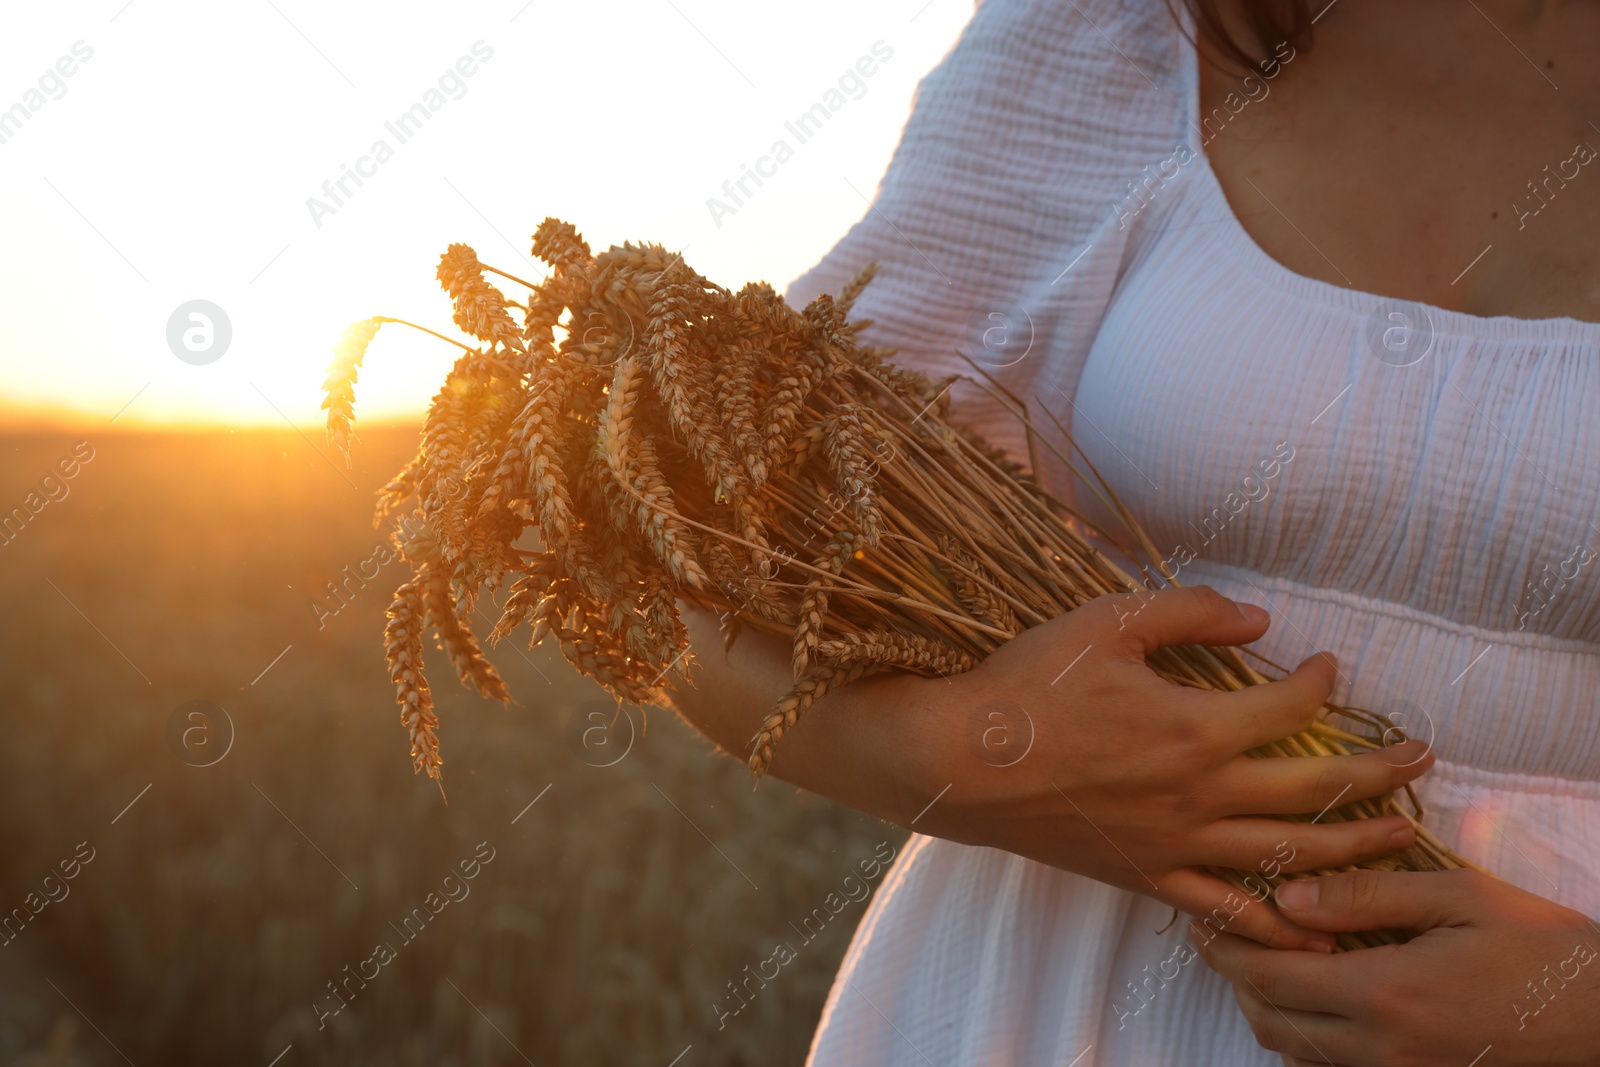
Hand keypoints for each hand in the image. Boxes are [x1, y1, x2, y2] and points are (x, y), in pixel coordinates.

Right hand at [905, 585, 1433, 951]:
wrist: (962, 762)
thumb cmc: (1029, 686)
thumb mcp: (1106, 623)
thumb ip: (1190, 611)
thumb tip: (1260, 619)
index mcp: (1197, 728)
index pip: (1290, 708)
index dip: (1322, 682)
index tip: (1327, 664)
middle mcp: (1201, 794)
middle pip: (1315, 790)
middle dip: (1378, 771)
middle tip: (1421, 758)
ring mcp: (1178, 844)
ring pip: (1287, 855)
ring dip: (1353, 845)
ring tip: (1399, 835)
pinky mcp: (1148, 876)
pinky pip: (1226, 910)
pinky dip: (1274, 924)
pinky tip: (1311, 932)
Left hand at [1195, 868, 1599, 1065]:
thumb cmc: (1542, 948)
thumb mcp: (1460, 898)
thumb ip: (1367, 895)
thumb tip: (1290, 895)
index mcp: (1386, 994)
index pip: (1270, 976)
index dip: (1226, 944)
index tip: (1207, 909)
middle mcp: (1381, 1047)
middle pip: (1269, 1019)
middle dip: (1233, 972)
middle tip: (1219, 929)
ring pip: (1293, 1050)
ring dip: (1265, 1004)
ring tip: (1261, 953)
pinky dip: (1302, 1032)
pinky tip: (1312, 990)